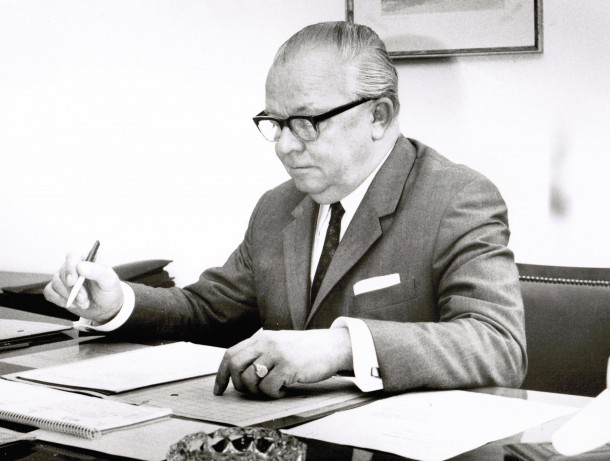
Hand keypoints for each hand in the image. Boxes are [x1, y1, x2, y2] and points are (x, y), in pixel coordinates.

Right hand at [43, 252, 123, 322]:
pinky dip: (59, 300)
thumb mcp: (109, 281)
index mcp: (87, 259)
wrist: (106, 308)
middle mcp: (74, 266)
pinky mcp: (59, 290)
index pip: (72, 257)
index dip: (70, 268)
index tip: (73, 282)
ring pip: (56, 283)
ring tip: (84, 303)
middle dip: (72, 289)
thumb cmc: (109, 291)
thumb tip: (80, 266)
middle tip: (83, 299)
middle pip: (63, 272)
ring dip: (68, 296)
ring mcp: (65, 278)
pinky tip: (71, 304)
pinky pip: (49, 292)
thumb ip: (98, 272)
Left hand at [213, 328, 352, 398]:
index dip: (221, 375)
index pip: (231, 354)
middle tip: (250, 391)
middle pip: (236, 366)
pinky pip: (269, 388)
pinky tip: (285, 390)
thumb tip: (240, 372)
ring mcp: (277, 354)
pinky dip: (274, 394)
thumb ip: (261, 351)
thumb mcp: (280, 342)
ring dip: (259, 391)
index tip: (219, 389)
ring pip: (251, 380)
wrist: (332, 345)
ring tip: (274, 389)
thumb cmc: (307, 348)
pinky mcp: (288, 367)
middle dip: (238, 385)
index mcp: (262, 337)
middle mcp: (266, 343)